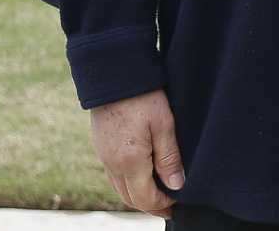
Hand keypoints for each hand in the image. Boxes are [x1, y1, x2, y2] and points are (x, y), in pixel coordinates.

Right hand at [89, 88, 184, 216]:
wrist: (113, 72)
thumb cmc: (142, 96)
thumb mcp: (164, 124)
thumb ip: (169, 158)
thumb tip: (177, 185)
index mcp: (129, 161)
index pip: (145, 198)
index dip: (162, 206)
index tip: (177, 204)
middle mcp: (112, 164)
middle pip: (130, 198)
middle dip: (150, 205)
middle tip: (170, 204)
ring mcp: (103, 156)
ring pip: (120, 188)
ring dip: (138, 195)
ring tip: (158, 191)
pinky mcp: (100, 147)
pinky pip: (114, 175)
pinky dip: (128, 182)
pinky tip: (141, 174)